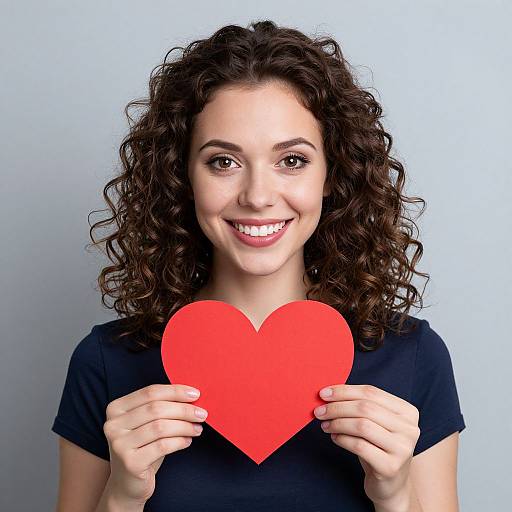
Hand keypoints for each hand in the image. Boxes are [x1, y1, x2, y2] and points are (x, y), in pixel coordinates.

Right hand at [102, 383, 207, 505]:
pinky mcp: (130, 463)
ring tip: (197, 429)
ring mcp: (119, 444)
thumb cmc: (143, 447)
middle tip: (202, 414)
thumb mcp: (146, 423)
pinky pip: (162, 446)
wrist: (127, 484)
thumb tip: (191, 396)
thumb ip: (161, 407)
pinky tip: (188, 441)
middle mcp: (113, 425)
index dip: (175, 391)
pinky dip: (179, 441)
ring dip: (184, 426)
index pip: (150, 392)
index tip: (195, 394)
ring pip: (160, 427)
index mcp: (116, 408)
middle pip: (156, 409)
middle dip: (183, 410)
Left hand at [314, 384, 419, 507]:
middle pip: (365, 408)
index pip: (371, 392)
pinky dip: (342, 439)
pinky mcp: (391, 467)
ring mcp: (402, 449)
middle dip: (337, 407)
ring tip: (325, 426)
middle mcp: (409, 428)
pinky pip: (359, 446)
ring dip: (338, 423)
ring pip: (362, 425)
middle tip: (319, 411)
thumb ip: (359, 404)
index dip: (344, 391)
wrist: (390, 484)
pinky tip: (335, 438)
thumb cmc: (377, 446)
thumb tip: (328, 393)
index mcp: (407, 411)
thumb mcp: (375, 422)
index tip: (324, 393)